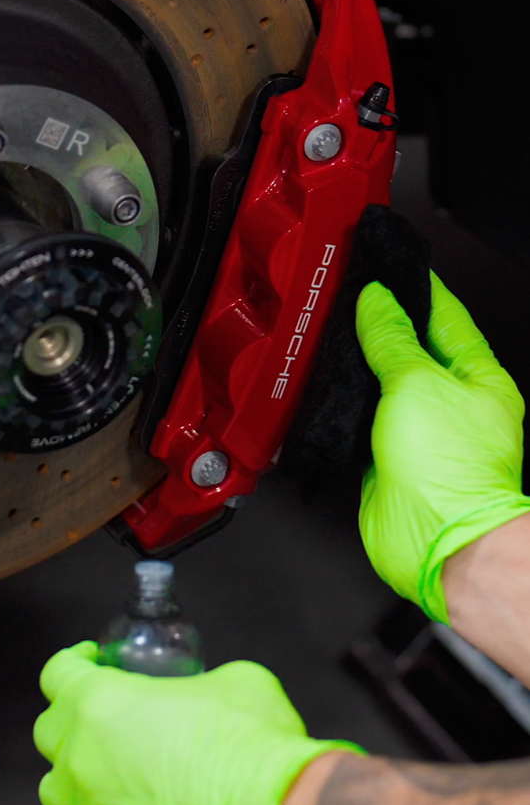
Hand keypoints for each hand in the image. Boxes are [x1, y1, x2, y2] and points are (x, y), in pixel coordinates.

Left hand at [34, 641, 359, 804]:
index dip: (74, 661)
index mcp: (100, 704)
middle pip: (49, 731)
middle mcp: (82, 760)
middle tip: (109, 713)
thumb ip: (199, 681)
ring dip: (80, 772)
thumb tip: (203, 692)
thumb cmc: (251, 748)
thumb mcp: (233, 681)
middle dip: (73, 717)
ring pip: (60, 789)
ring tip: (118, 767)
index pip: (57, 673)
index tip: (92, 660)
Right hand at [357, 272, 526, 622]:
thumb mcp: (417, 384)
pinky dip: (343, 399)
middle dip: (382, 321)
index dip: (416, 286)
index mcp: (478, 377)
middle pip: (412, 347)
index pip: (445, 315)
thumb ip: (392, 340)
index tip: (390, 264)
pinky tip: (326, 384)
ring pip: (383, 380)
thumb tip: (376, 302)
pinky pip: (362, 415)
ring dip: (359, 359)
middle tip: (352, 292)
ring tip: (333, 331)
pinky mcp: (387, 455)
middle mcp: (451, 401)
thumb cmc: (451, 472)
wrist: (437, 541)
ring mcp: (418, 428)